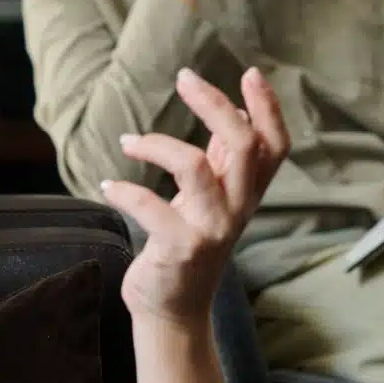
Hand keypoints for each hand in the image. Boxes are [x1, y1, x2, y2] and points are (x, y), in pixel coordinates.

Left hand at [102, 67, 288, 326]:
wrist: (173, 309)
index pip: (274, 145)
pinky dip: (124, 190)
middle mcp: (237, 209)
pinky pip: (149, 206)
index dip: (268, 108)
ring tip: (128, 142)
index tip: (249, 73)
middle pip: (244, 145)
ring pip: (195, 167)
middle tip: (184, 78)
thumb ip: (225, 161)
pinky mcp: (179, 247)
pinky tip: (109, 185)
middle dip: (213, 105)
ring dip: (155, 144)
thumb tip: (233, 110)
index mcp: (247, 194)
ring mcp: (211, 229)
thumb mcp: (214, 200)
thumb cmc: (189, 245)